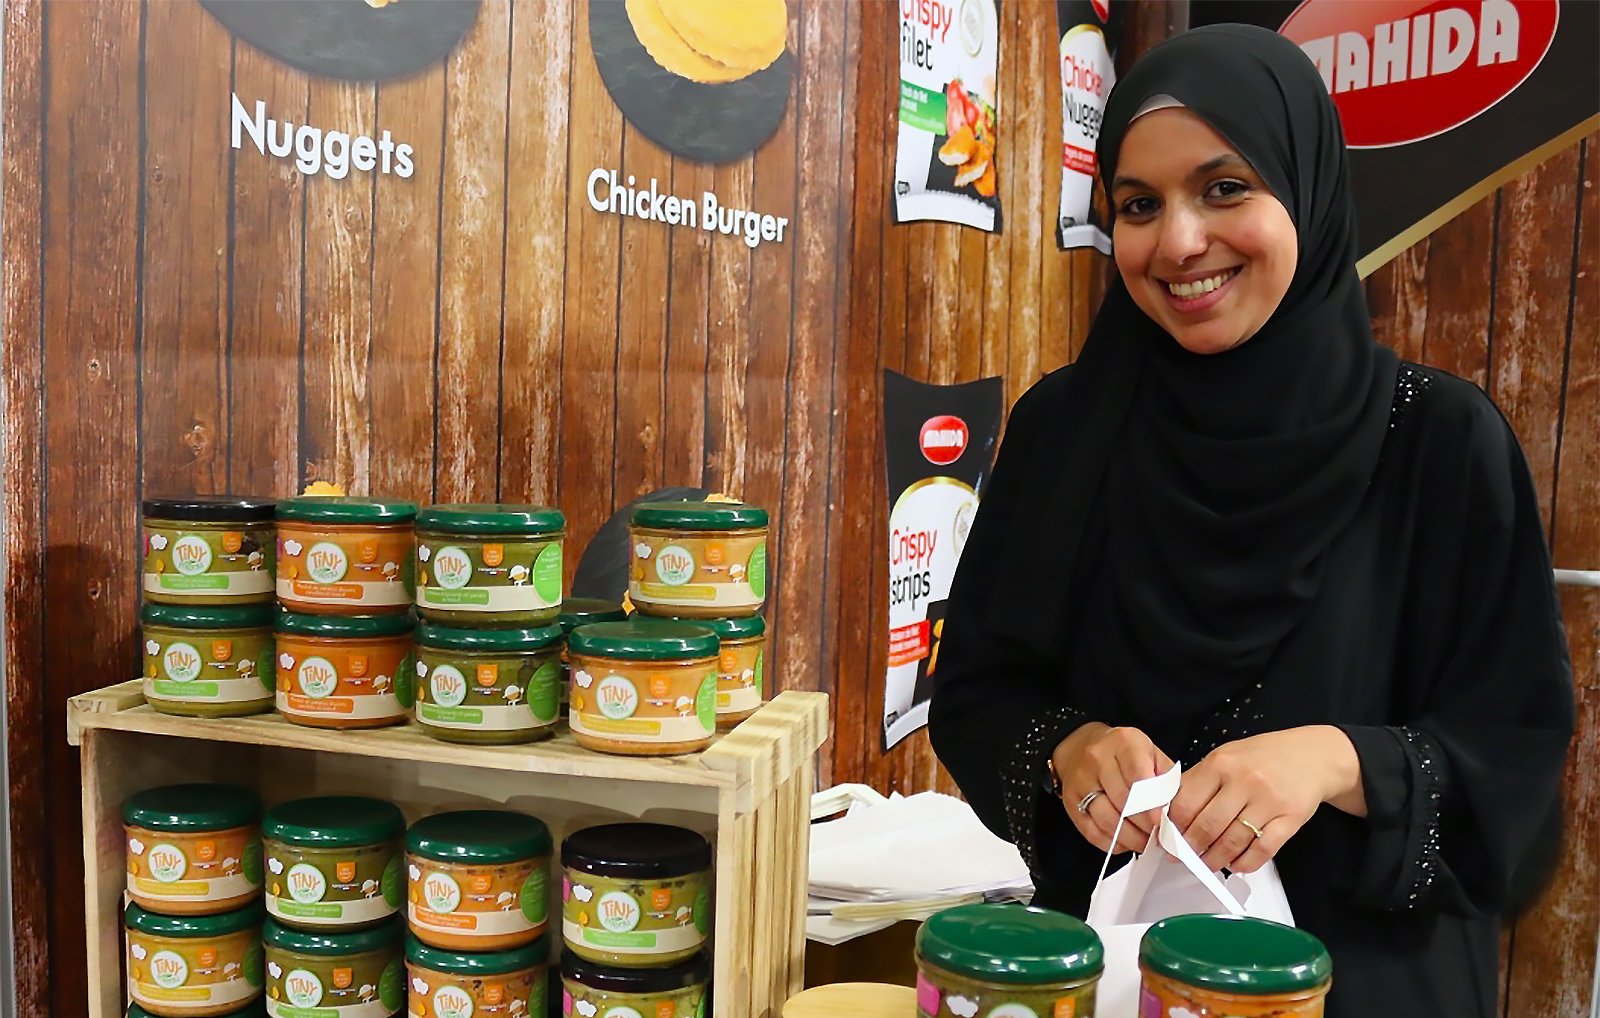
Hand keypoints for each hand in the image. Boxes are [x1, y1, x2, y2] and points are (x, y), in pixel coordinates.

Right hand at [1052, 723, 1175, 855]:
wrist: (1082, 746)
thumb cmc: (1123, 753)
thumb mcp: (1150, 753)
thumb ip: (1165, 778)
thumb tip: (1176, 812)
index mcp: (1124, 742)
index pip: (1138, 775)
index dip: (1152, 803)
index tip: (1163, 822)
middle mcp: (1097, 758)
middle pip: (1123, 800)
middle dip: (1144, 825)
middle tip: (1159, 837)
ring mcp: (1081, 780)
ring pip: (1107, 819)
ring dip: (1129, 837)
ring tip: (1144, 842)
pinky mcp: (1070, 800)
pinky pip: (1091, 830)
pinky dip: (1111, 843)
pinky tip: (1124, 843)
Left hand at [1169, 726, 1362, 873]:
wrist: (1313, 756)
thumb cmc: (1264, 756)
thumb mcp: (1227, 756)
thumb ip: (1200, 780)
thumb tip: (1172, 810)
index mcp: (1221, 763)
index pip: (1186, 803)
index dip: (1173, 827)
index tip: (1167, 839)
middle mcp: (1244, 781)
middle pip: (1207, 826)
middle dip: (1191, 848)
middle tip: (1183, 857)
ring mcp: (1269, 801)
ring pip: (1233, 842)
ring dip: (1215, 859)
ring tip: (1207, 864)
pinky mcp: (1291, 819)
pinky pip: (1263, 849)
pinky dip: (1245, 863)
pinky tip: (1236, 864)